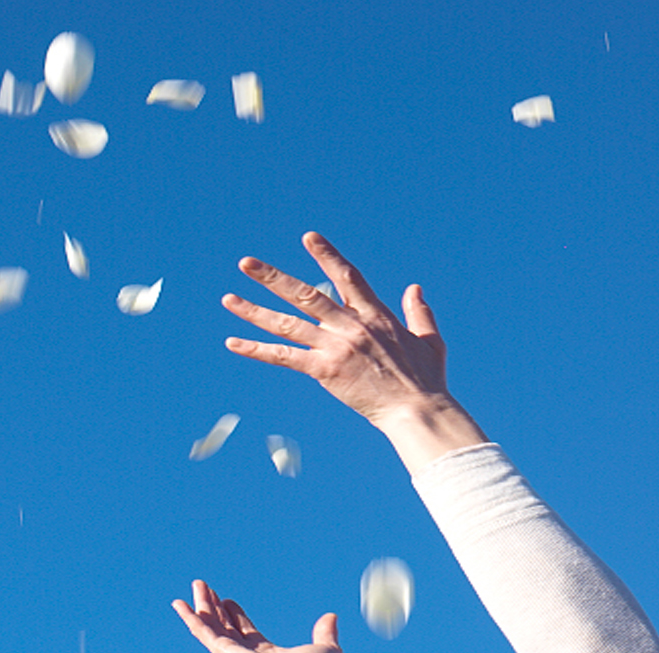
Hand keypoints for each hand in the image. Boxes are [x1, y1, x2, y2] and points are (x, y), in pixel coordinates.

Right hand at [173, 579, 340, 652]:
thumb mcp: (324, 650)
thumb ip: (326, 634)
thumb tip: (332, 617)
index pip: (244, 630)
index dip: (235, 615)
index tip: (228, 600)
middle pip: (224, 625)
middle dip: (215, 607)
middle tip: (205, 589)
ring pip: (211, 625)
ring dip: (202, 606)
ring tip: (196, 586)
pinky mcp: (223, 652)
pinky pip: (202, 632)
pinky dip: (190, 618)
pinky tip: (180, 605)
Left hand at [223, 231, 486, 472]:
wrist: (417, 410)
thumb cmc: (428, 381)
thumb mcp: (430, 340)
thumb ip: (420, 312)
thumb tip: (415, 287)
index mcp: (375, 314)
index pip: (345, 276)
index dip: (326, 255)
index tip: (308, 237)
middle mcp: (350, 325)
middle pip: (304, 294)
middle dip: (272, 277)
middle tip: (245, 263)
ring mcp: (335, 346)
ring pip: (286, 324)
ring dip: (254, 310)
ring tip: (228, 299)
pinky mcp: (325, 370)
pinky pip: (284, 358)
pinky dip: (257, 350)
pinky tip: (233, 342)